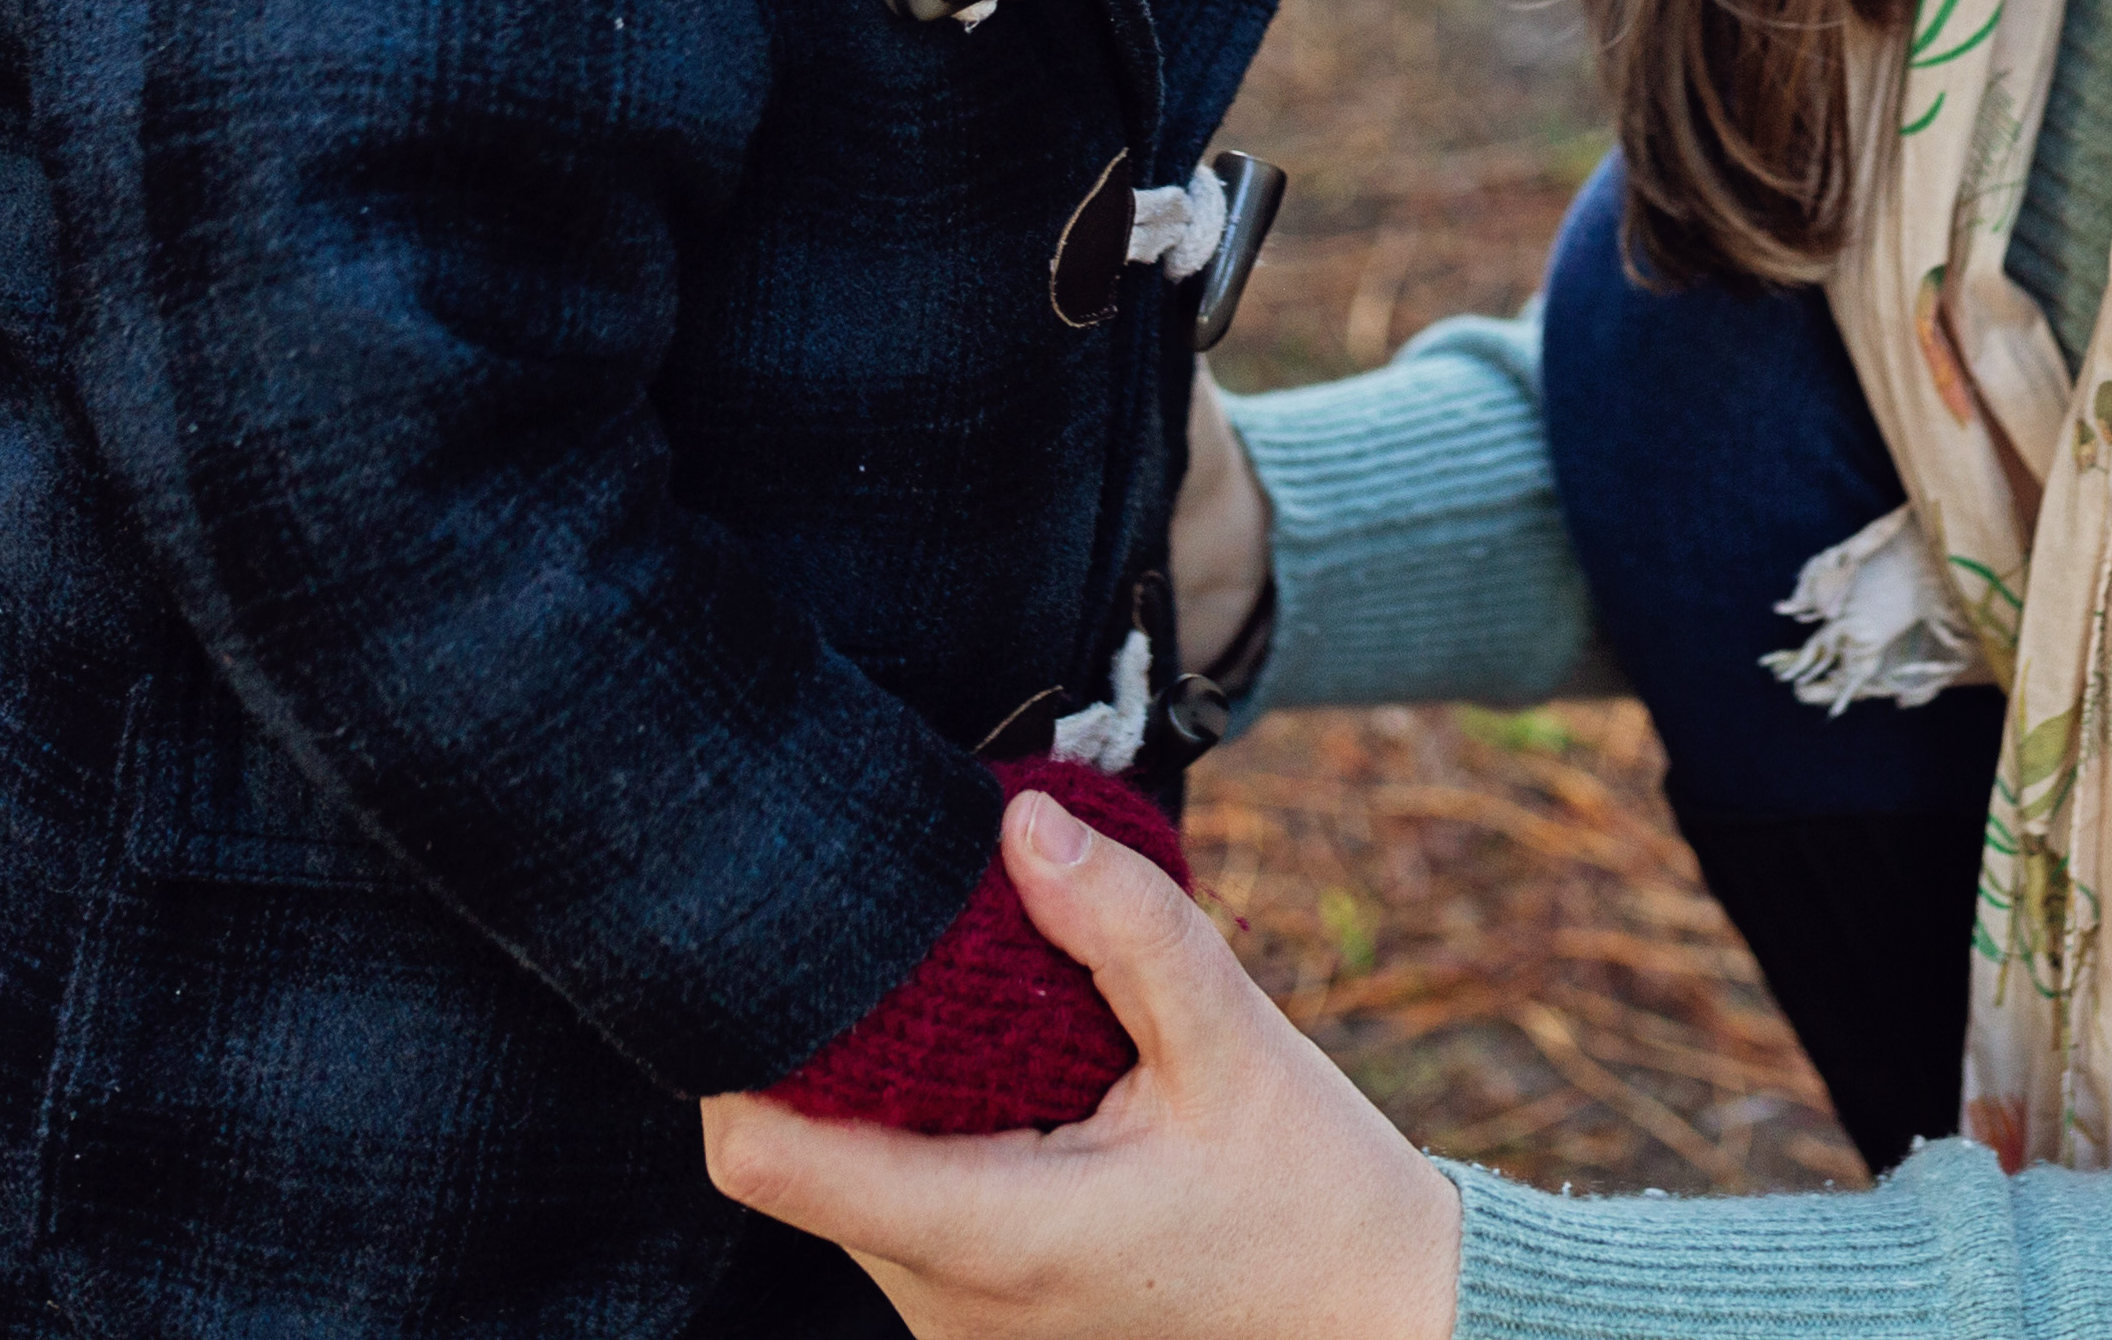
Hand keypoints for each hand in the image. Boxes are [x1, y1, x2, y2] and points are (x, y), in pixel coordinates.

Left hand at [704, 784, 1463, 1339]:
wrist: (1372, 1323)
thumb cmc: (1310, 1194)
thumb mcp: (1233, 1043)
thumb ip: (1126, 928)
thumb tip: (1017, 822)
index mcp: (992, 1238)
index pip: (767, 1159)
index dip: (739, 1050)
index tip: (775, 949)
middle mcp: (945, 1305)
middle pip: (799, 1161)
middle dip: (827, 1047)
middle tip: (892, 939)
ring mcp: (957, 1329)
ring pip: (848, 1191)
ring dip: (883, 1096)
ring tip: (969, 1006)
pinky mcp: (980, 1325)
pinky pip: (902, 1219)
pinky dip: (926, 1142)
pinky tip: (1006, 1080)